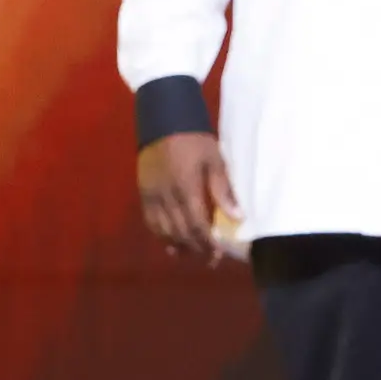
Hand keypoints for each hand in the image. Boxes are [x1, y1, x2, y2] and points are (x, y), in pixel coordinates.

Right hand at [137, 133, 242, 259]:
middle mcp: (166, 195)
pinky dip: (161, 235)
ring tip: (193, 253)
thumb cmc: (194, 139)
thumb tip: (237, 216)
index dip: (208, 242)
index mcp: (186, 186)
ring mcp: (152, 195)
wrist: (164, 120)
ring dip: (179, 245)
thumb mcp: (215, 159)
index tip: (219, 253)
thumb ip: (223, 189)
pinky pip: (151, 221)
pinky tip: (172, 242)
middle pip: (181, 231)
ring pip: (164, 230)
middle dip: (196, 248)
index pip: (197, 224)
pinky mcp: (143, 193)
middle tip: (210, 258)